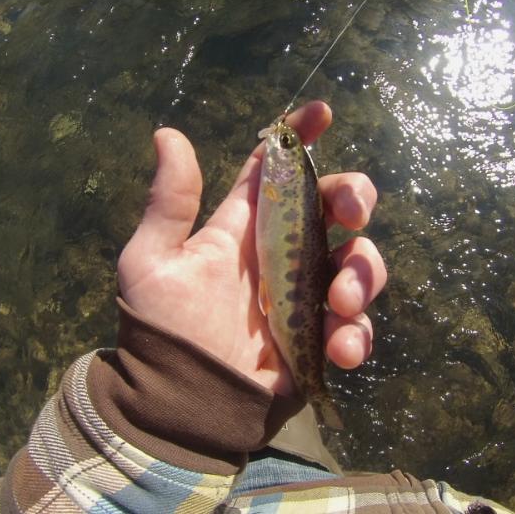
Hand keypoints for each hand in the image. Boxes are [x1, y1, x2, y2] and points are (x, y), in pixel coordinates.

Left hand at [117, 101, 386, 395]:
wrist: (180, 402)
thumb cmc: (161, 329)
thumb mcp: (153, 261)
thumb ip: (169, 202)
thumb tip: (167, 133)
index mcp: (245, 227)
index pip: (277, 169)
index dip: (300, 136)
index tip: (322, 112)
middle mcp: (283, 252)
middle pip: (335, 205)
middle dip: (354, 196)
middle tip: (351, 214)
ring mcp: (307, 294)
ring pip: (360, 260)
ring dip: (361, 274)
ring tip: (338, 304)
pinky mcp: (322, 336)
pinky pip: (358, 324)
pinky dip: (356, 333)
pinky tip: (337, 348)